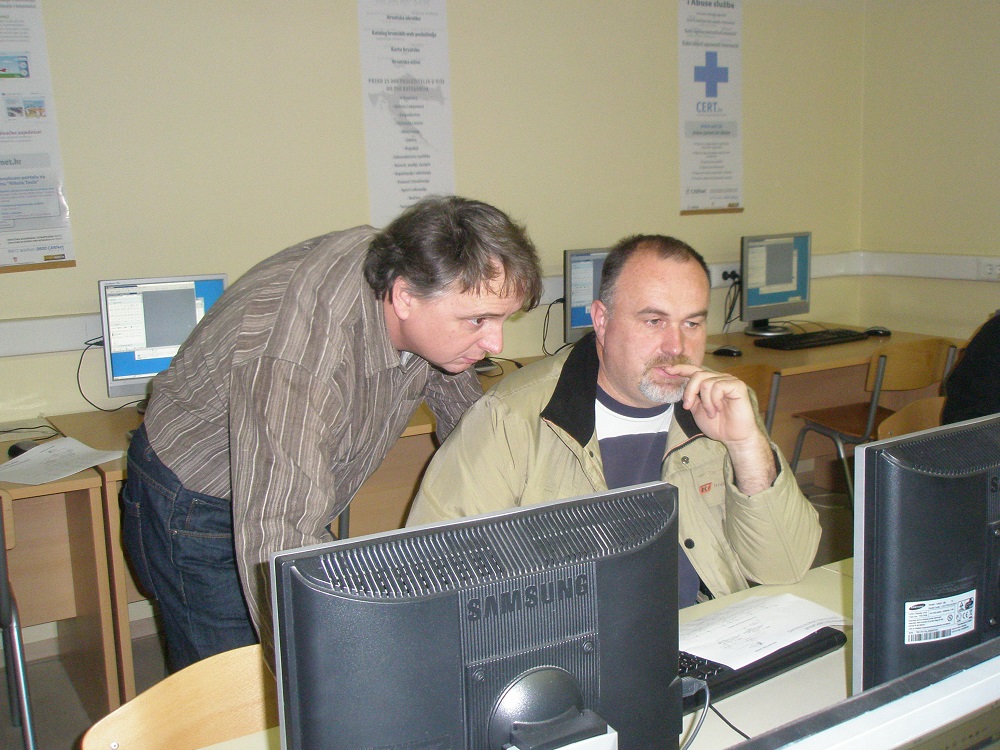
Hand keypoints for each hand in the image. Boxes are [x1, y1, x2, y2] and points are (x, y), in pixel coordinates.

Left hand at [666, 364, 776, 493]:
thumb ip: (691, 396)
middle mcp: (720, 378)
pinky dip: (714, 400)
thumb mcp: (697, 409)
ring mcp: (729, 380)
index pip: (694, 370)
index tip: (667, 369)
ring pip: (706, 382)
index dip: (680, 368)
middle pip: (697, 375)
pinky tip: (719, 409)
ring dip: (705, 402)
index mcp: (709, 383)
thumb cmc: (717, 424)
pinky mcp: (737, 385)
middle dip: (689, 391)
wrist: (733, 437)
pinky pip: (718, 386)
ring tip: (712, 413)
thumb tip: (679, 383)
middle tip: (688, 407)